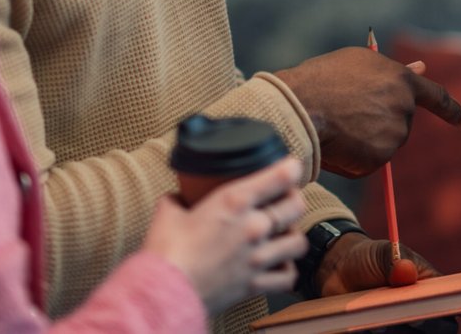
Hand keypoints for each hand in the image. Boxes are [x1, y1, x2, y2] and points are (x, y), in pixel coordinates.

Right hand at [144, 157, 308, 313]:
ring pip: (298, 242)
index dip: (292, 167)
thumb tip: (179, 197)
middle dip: (293, 200)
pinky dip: (286, 271)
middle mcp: (253, 227)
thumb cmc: (164, 252)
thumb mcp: (168, 211)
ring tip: (283, 235)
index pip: (281, 176)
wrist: (163, 293)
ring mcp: (257, 257)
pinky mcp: (254, 284)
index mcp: (234, 201)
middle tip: (285, 201)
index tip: (290, 167)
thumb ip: (179, 199)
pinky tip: (278, 265)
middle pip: (296, 206)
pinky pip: (288, 277)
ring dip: (292, 236)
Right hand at [274, 48, 460, 177]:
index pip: (436, 97)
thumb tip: (421, 68)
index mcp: (401, 80)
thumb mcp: (359, 64)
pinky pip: (369, 162)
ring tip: (336, 124)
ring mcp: (394, 134)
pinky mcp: (381, 158)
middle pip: (400, 123)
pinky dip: (354, 158)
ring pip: (383, 144)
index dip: (451, 110)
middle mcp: (404, 107)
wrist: (301, 107)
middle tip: (346, 113)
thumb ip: (392, 72)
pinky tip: (337, 143)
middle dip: (379, 122)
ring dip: (364, 139)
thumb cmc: (322, 80)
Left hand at [316, 234, 460, 330]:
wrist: (337, 270)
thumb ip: (393, 260)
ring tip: (380, 320)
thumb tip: (405, 272)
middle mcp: (422, 310)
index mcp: (431, 286)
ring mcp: (403, 325)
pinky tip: (369, 325)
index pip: (459, 301)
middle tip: (414, 316)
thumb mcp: (381, 252)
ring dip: (402, 331)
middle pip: (441, 328)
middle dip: (431, 324)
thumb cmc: (369, 258)